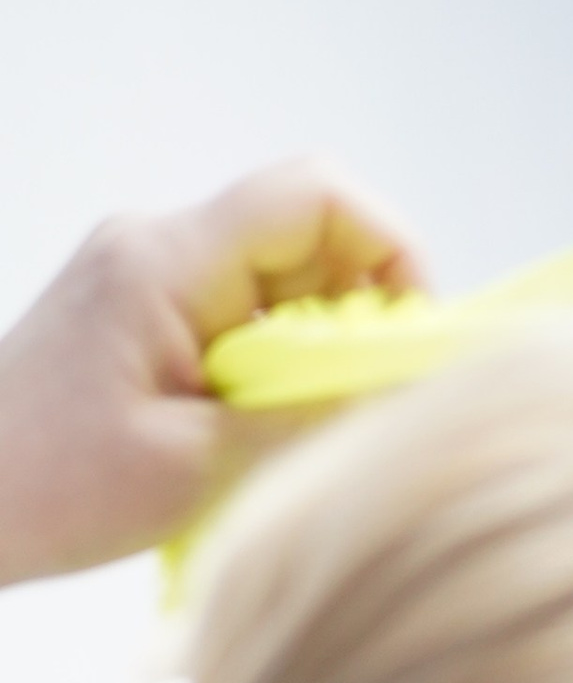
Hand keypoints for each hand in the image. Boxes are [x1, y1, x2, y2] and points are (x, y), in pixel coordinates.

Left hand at [0, 159, 421, 584]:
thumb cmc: (49, 487)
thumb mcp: (196, 468)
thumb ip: (307, 422)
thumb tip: (403, 395)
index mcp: (166, 261)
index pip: (314, 195)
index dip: (392, 249)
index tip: (413, 337)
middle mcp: (158, 246)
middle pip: (307, 234)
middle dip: (365, 310)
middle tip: (374, 400)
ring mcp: (149, 277)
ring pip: (282, 280)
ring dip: (323, 347)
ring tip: (317, 427)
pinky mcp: (145, 316)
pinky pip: (244, 316)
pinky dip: (281, 367)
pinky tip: (271, 431)